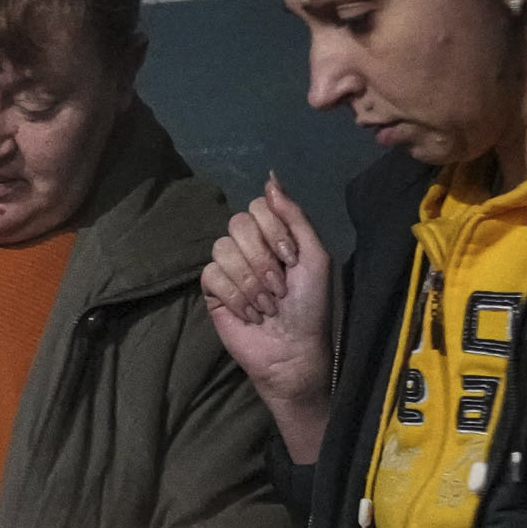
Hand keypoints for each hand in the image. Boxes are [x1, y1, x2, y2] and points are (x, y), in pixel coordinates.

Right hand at [201, 175, 333, 462]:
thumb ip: (294, 216)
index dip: (273, 232)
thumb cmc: (310, 307)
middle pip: (237, 225)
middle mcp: (249, 246)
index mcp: (274, 234)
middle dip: (262, 259)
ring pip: (222, 249)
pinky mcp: (212, 291)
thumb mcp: (315, 257)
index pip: (258, 207)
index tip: (291, 260)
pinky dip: (235, 296)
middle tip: (279, 288)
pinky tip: (250, 313)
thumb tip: (271, 177)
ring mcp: (228, 267)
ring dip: (250, 282)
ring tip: (267, 305)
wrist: (292, 350)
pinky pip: (212, 275)